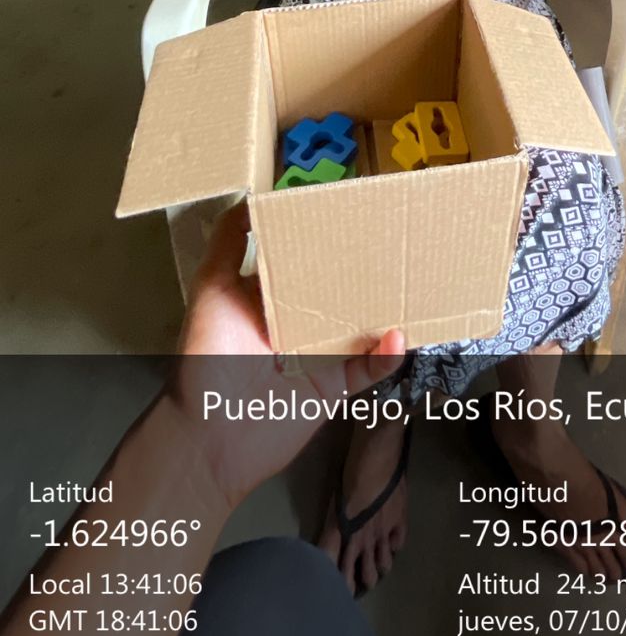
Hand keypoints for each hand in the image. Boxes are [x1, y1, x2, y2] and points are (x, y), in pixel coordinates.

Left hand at [169, 205, 404, 509]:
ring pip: (362, 327)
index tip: (355, 213)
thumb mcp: (210, 289)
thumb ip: (227, 244)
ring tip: (411, 284)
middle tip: (396, 242)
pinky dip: (387, 355)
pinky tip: (397, 337)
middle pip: (339, 291)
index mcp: (271, 297)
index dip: (326, 240)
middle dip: (365, 271)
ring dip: (385, 310)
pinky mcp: (333, 387)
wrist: (207, 437)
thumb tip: (250, 198)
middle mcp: (297, 323)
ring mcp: (318, 356)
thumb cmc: (204, 359)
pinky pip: (368, 369)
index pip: (305, 261)